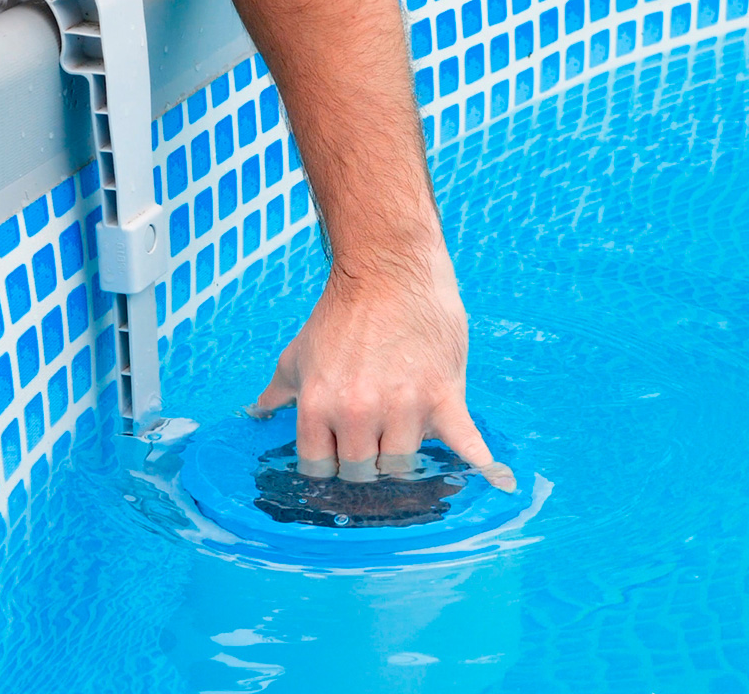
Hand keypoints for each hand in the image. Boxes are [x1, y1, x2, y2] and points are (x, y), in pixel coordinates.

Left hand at [251, 247, 515, 491]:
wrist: (389, 269)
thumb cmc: (342, 313)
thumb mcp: (298, 353)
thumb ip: (279, 391)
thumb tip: (254, 412)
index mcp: (320, 405)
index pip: (320, 469)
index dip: (329, 466)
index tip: (339, 458)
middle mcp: (360, 412)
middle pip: (362, 474)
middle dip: (364, 464)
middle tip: (372, 445)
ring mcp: (405, 407)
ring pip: (403, 466)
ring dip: (403, 457)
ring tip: (404, 438)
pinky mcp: (444, 397)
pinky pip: (464, 443)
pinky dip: (478, 462)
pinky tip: (494, 479)